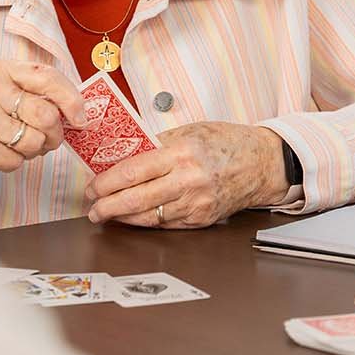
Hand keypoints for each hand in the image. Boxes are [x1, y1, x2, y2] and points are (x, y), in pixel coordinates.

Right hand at [0, 58, 85, 172]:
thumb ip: (26, 88)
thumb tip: (74, 108)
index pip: (47, 77)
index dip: (72, 98)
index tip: (81, 117)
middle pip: (46, 114)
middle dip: (56, 133)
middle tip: (50, 139)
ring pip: (34, 141)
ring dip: (34, 150)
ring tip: (20, 145)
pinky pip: (15, 161)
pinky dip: (13, 162)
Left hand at [85, 122, 285, 228]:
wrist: (262, 163)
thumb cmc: (228, 143)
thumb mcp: (191, 131)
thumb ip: (158, 144)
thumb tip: (123, 156)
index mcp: (183, 152)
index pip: (133, 171)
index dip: (106, 183)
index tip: (92, 187)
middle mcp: (189, 180)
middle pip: (135, 199)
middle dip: (107, 206)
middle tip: (93, 208)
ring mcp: (196, 203)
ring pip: (148, 217)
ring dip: (123, 218)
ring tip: (107, 214)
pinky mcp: (202, 219)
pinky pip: (166, 224)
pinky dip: (147, 222)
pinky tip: (134, 218)